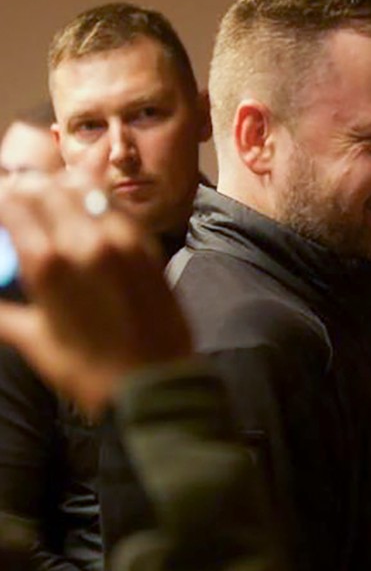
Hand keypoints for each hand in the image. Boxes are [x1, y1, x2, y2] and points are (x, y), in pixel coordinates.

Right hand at [0, 175, 191, 414]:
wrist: (154, 382)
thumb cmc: (87, 370)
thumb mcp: (34, 339)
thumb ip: (3, 313)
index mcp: (48, 265)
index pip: (13, 204)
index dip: (4, 201)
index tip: (4, 208)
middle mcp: (84, 242)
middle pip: (46, 188)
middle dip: (28, 189)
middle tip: (23, 202)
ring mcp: (121, 240)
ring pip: (83, 189)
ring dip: (62, 188)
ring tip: (53, 202)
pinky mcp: (148, 246)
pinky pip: (116, 207)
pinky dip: (96, 202)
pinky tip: (89, 213)